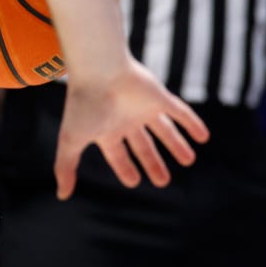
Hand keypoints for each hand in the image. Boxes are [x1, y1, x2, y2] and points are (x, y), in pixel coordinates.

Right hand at [56, 59, 210, 198]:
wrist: (100, 71)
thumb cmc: (83, 105)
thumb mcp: (72, 141)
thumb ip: (66, 167)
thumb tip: (62, 195)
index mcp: (106, 130)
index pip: (118, 155)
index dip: (126, 168)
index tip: (135, 182)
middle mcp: (126, 119)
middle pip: (144, 146)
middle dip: (153, 163)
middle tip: (164, 182)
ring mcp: (144, 108)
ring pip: (165, 130)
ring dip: (177, 144)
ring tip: (189, 160)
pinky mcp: (160, 97)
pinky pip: (181, 112)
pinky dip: (193, 124)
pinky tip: (204, 137)